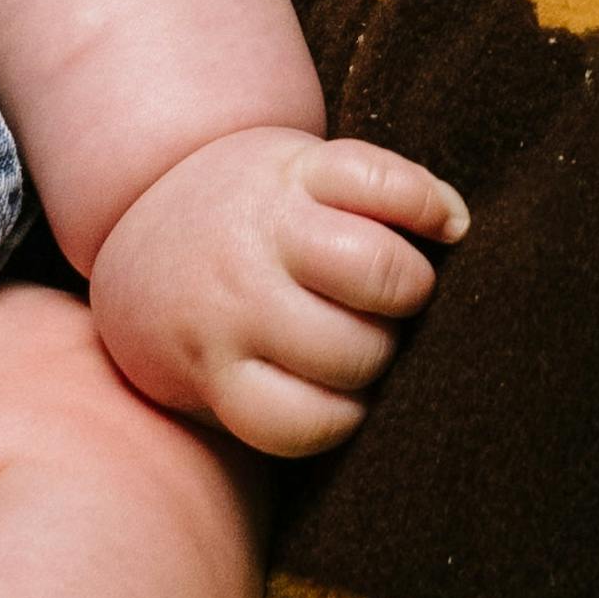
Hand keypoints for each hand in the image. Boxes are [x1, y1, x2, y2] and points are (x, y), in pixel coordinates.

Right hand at [84, 126, 466, 456]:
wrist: (142, 265)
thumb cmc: (260, 219)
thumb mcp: (308, 174)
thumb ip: (388, 189)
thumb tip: (456, 227)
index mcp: (289, 177)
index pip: (383, 183)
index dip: (432, 211)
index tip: (444, 229)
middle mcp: (254, 242)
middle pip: (383, 276)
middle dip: (408, 298)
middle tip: (385, 301)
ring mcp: (229, 313)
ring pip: (353, 356)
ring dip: (377, 361)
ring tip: (358, 345)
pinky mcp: (213, 379)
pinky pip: (303, 423)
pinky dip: (340, 417)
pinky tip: (334, 393)